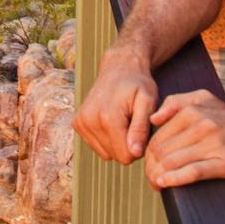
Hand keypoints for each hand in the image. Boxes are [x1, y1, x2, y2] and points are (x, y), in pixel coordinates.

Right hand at [72, 45, 157, 163]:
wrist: (118, 67)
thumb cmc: (138, 84)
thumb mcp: (147, 102)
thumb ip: (141, 128)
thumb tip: (134, 153)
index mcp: (108, 118)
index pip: (126, 156)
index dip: (139, 147)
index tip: (142, 130)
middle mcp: (90, 121)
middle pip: (115, 156)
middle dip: (127, 145)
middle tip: (133, 123)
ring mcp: (81, 122)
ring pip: (105, 153)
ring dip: (117, 142)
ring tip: (123, 121)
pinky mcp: (77, 123)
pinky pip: (96, 146)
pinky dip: (106, 138)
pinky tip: (111, 120)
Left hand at [143, 90, 224, 189]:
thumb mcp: (203, 98)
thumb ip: (175, 102)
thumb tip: (153, 118)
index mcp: (192, 111)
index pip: (158, 137)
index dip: (148, 155)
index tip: (150, 165)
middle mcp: (202, 126)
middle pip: (162, 152)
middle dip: (151, 168)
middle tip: (151, 178)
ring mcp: (214, 144)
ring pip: (173, 162)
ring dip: (158, 176)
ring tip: (157, 184)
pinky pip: (193, 172)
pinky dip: (175, 179)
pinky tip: (166, 184)